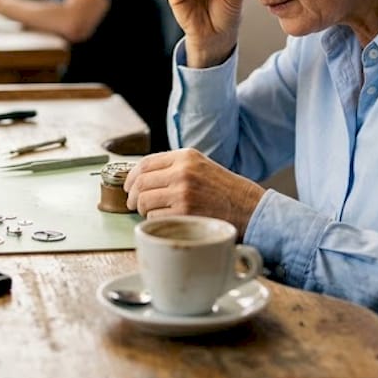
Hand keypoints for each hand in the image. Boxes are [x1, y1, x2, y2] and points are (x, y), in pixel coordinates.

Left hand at [123, 148, 264, 234]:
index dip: (131, 177)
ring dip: (143, 210)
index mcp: (185, 156)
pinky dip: (155, 221)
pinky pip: (154, 217)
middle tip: (133, 204)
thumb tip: (140, 178)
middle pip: (140, 183)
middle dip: (133, 196)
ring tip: (151, 213)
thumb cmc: (224, 190)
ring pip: (144, 201)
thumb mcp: (201, 166)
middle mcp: (182, 171)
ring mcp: (182, 192)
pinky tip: (166, 221)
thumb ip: (173, 167)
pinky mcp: (184, 213)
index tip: (128, 186)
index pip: (145, 163)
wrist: (249, 208)